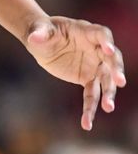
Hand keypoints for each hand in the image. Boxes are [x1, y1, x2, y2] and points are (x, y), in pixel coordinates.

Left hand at [25, 15, 125, 130]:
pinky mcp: (87, 78)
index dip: (106, 41)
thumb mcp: (40, 30)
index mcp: (86, 31)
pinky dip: (90, 109)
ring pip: (106, 81)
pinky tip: (86, 123)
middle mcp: (96, 49)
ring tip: (108, 107)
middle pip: (111, 59)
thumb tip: (33, 38)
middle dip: (116, 70)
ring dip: (108, 94)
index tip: (108, 50)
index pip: (102, 34)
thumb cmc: (43, 31)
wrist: (42, 42)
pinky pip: (91, 95)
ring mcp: (94, 65)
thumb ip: (40, 33)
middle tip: (120, 82)